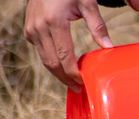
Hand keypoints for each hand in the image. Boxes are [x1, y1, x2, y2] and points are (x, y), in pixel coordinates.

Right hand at [24, 0, 138, 91]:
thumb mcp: (87, 3)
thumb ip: (98, 26)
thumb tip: (109, 47)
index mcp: (54, 23)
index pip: (64, 57)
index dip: (73, 74)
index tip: (84, 84)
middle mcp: (39, 28)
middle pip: (52, 64)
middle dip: (66, 79)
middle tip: (80, 90)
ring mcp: (32, 30)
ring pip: (45, 60)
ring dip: (59, 74)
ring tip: (74, 83)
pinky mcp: (29, 31)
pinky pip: (42, 52)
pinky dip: (53, 63)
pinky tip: (65, 69)